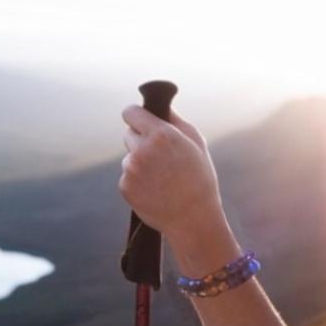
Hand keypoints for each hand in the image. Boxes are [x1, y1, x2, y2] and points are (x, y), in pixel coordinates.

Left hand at [120, 104, 223, 242]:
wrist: (193, 219)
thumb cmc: (200, 179)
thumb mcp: (197, 143)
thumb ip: (175, 120)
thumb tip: (161, 107)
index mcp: (160, 134)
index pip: (130, 112)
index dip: (135, 116)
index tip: (139, 120)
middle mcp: (141, 150)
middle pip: (128, 134)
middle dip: (140, 141)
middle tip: (160, 157)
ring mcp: (131, 169)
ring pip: (129, 158)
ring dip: (140, 164)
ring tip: (162, 179)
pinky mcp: (125, 187)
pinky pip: (128, 176)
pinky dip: (138, 182)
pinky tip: (155, 190)